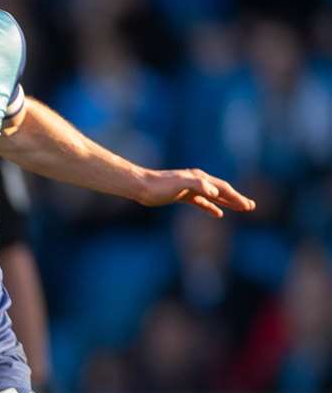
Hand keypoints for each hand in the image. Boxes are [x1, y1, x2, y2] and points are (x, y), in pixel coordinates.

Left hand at [138, 168, 255, 217]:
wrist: (140, 186)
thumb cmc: (159, 186)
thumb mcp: (179, 184)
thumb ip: (197, 185)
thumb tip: (214, 192)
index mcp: (199, 178)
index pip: (222, 188)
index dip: (235, 197)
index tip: (247, 206)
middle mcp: (197, 182)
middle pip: (222, 191)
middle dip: (236, 199)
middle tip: (251, 207)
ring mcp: (190, 189)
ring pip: (213, 196)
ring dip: (227, 202)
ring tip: (240, 208)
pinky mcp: (182, 196)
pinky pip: (201, 202)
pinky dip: (210, 207)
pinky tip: (217, 213)